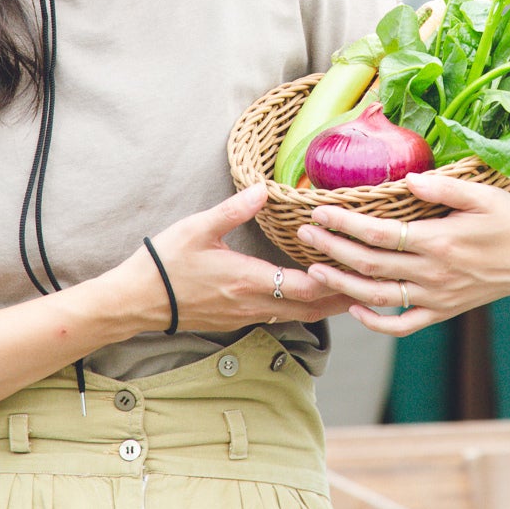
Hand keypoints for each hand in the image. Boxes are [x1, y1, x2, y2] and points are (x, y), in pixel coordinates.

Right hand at [116, 185, 355, 334]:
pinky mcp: (236, 320)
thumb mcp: (197, 228)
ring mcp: (245, 315)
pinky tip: (309, 295)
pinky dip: (302, 307)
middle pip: (311, 308)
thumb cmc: (164, 264)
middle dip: (343, 298)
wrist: (136, 302)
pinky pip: (280, 316)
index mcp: (248, 280)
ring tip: (352, 290)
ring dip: (325, 304)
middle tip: (374, 286)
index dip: (334, 279)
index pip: (306, 287)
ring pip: (297, 315)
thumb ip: (233, 209)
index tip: (358, 268)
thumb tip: (264, 188)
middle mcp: (253, 303)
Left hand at [297, 169, 509, 337]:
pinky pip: (404, 325)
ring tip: (315, 269)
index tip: (319, 210)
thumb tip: (408, 177)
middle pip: (370, 265)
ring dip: (342, 285)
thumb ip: (446, 187)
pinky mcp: (443, 311)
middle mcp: (434, 273)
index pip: (380, 234)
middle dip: (333, 248)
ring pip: (379, 297)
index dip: (345, 223)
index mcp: (440, 241)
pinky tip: (355, 308)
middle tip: (304, 233)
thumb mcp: (485, 194)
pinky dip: (376, 322)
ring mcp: (437, 297)